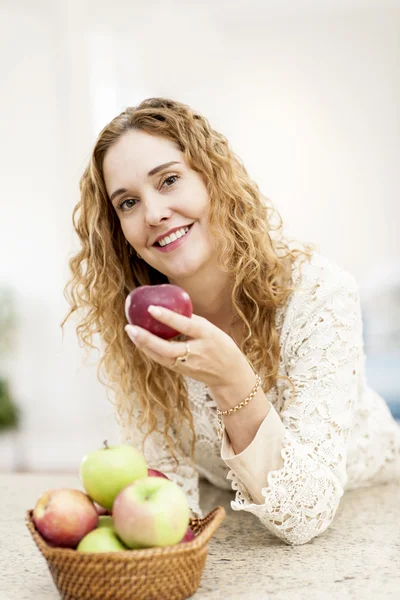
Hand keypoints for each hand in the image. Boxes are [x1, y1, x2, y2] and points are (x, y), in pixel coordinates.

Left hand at [124, 305, 249, 388]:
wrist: (229, 375)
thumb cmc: (220, 346)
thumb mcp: (211, 329)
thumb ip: (192, 320)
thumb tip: (172, 305)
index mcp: (206, 336)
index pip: (185, 326)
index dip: (168, 317)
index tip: (151, 308)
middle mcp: (196, 352)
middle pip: (167, 348)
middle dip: (147, 338)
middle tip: (131, 327)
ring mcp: (187, 364)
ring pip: (161, 357)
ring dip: (143, 345)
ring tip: (131, 331)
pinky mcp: (181, 371)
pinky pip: (162, 360)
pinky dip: (149, 351)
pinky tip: (139, 341)